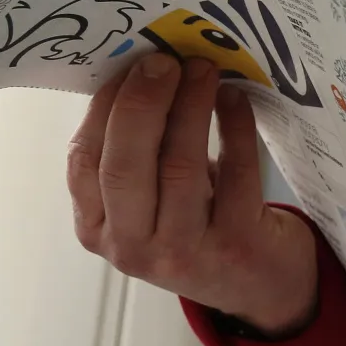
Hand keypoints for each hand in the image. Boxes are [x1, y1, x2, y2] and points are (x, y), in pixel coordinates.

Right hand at [68, 52, 317, 332]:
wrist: (259, 284)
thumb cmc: (198, 225)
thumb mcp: (150, 199)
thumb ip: (136, 151)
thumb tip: (141, 70)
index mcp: (98, 228)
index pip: (85, 162)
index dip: (105, 108)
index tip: (129, 64)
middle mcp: (132, 248)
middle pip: (124, 166)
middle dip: (141, 104)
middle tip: (164, 60)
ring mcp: (184, 251)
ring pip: (178, 167)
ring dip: (190, 108)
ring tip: (203, 69)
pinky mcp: (236, 244)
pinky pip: (236, 174)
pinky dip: (235, 129)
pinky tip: (235, 100)